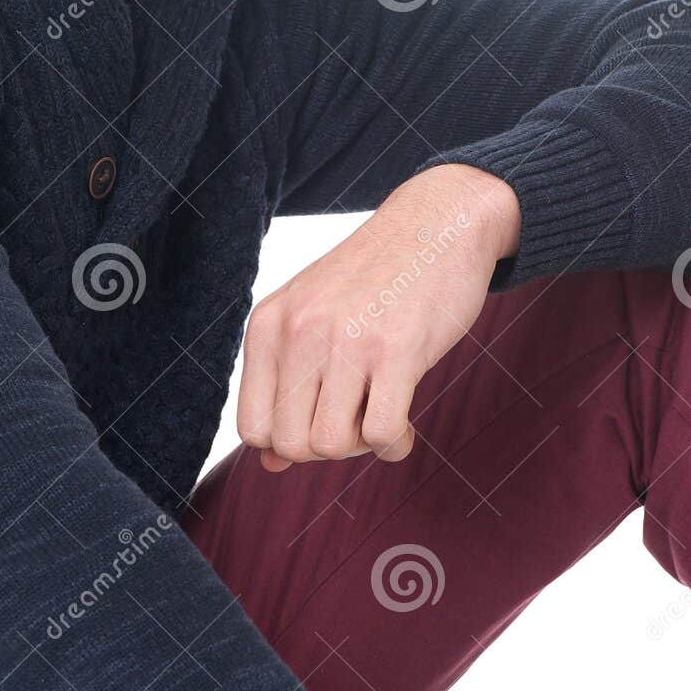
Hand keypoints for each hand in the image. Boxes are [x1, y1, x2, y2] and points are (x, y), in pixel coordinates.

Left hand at [236, 164, 518, 470]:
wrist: (437, 225)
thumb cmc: (374, 279)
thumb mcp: (312, 320)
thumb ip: (284, 388)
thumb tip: (267, 466)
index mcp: (268, 324)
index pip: (252, 429)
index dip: (288, 443)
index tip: (322, 420)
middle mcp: (298, 331)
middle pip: (291, 445)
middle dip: (327, 448)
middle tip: (356, 418)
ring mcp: (346, 339)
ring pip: (331, 445)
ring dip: (361, 445)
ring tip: (380, 413)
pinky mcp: (397, 348)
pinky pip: (381, 434)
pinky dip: (394, 444)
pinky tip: (405, 420)